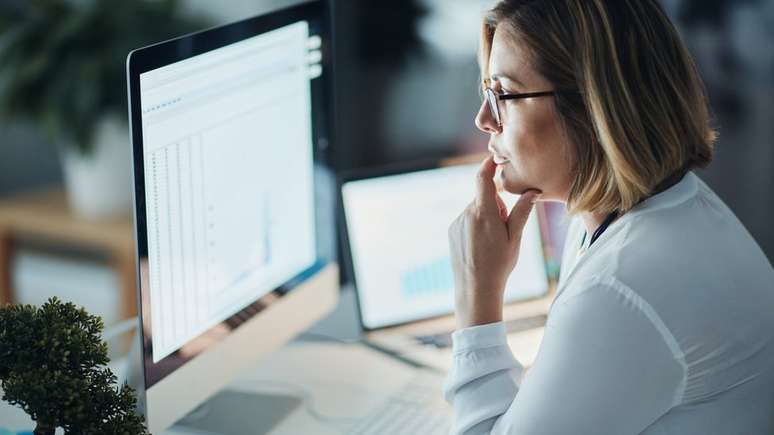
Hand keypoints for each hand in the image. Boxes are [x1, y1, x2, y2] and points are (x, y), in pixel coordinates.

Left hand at [448, 156, 539, 327]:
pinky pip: (467, 220)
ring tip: (491, 243)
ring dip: (486, 218)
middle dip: (496, 206)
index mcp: (484, 213)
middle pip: (484, 197)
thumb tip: (533, 191)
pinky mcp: (452, 231)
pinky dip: (475, 226)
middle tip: (503, 230)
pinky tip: (480, 246)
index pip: (482, 179)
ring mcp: (457, 222)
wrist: (475, 288)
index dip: (488, 166)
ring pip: (476, 210)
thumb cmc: (499, 264)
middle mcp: (467, 214)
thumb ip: (522, 212)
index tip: (494, 159)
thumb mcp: (515, 238)